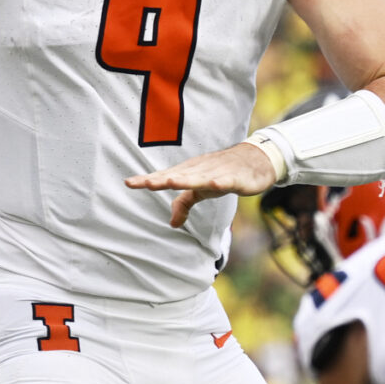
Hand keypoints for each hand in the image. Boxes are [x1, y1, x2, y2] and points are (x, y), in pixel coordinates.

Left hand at [125, 141, 279, 229]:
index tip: (129, 183)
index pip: (165, 177)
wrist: (255, 160)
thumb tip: (172, 223)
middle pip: (178, 176)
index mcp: (189, 172)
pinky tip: (214, 185)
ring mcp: (217, 172)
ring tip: (169, 182)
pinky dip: (220, 182)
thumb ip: (185, 202)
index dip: (148, 180)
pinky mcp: (235, 178)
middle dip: (162, 179)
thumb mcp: (201, 189)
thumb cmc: (223, 172)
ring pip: (199, 177)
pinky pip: (226, 180)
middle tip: (145, 183)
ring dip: (185, 179)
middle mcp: (200, 170)